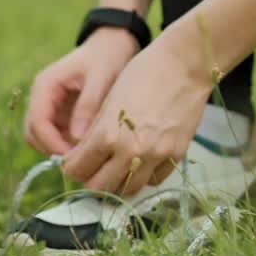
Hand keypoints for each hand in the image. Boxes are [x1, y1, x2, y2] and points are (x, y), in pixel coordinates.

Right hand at [24, 27, 138, 155]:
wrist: (113, 45)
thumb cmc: (107, 57)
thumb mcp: (101, 78)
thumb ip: (88, 105)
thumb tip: (77, 139)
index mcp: (45, 85)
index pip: (37, 122)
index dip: (51, 143)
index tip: (73, 157)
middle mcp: (42, 97)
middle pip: (33, 133)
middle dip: (52, 149)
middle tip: (80, 161)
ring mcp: (50, 106)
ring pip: (42, 138)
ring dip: (58, 149)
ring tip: (85, 155)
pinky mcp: (60, 114)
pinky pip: (56, 136)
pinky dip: (67, 145)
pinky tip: (88, 148)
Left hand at [61, 37, 211, 196]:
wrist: (183, 65)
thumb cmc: (143, 73)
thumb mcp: (109, 100)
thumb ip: (94, 132)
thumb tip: (80, 155)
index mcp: (108, 134)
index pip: (79, 168)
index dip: (71, 167)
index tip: (73, 163)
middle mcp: (131, 151)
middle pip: (100, 187)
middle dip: (90, 179)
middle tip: (91, 169)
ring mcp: (156, 156)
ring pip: (128, 190)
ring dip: (116, 183)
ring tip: (114, 169)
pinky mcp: (176, 155)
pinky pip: (154, 180)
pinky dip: (143, 177)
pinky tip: (139, 163)